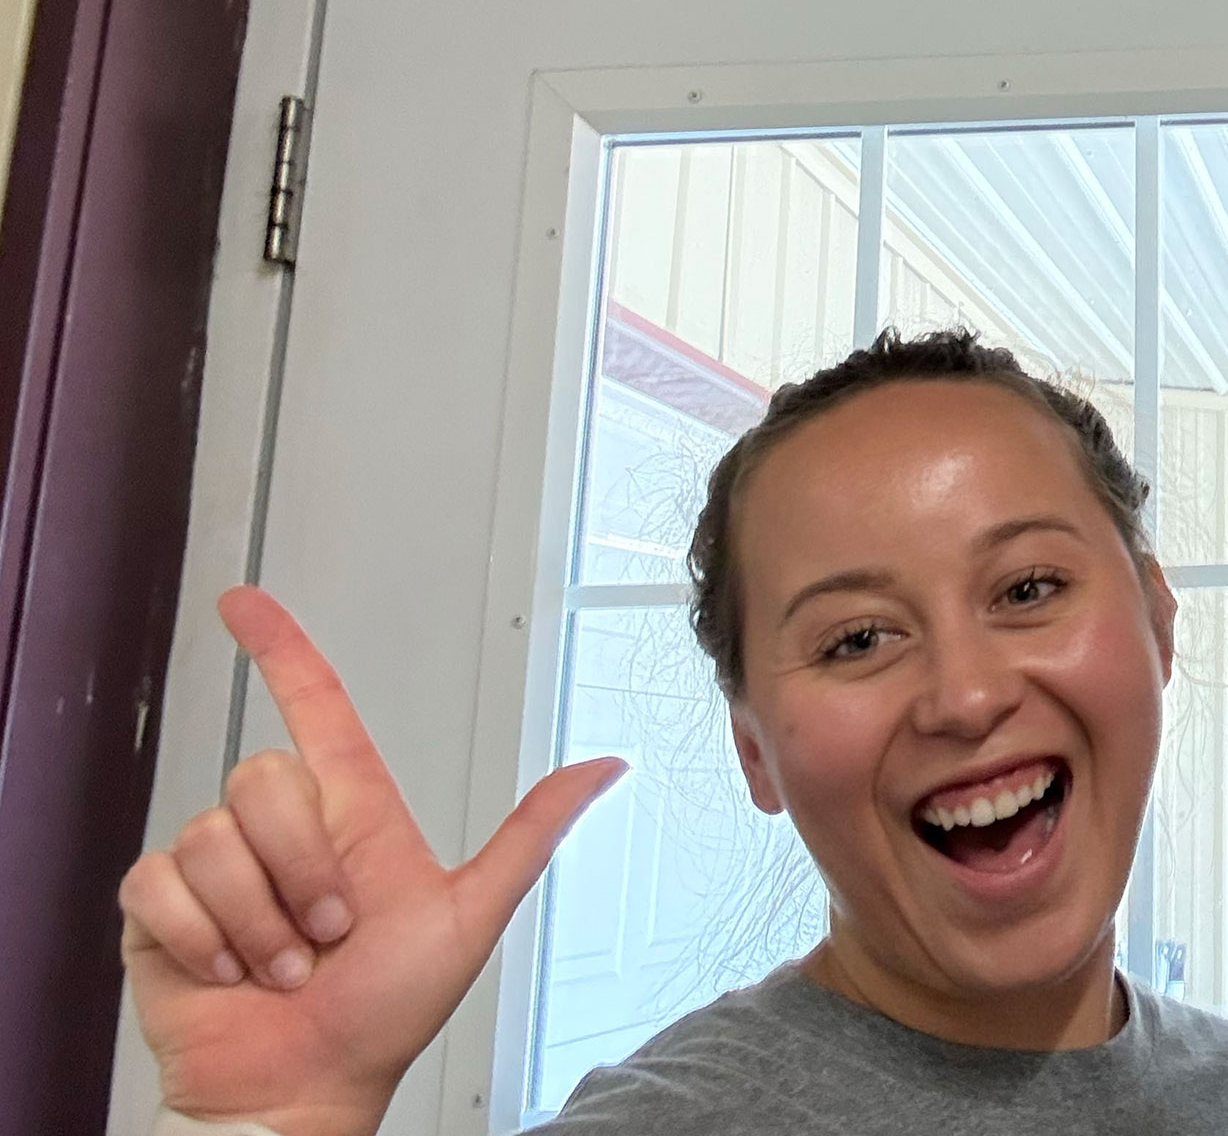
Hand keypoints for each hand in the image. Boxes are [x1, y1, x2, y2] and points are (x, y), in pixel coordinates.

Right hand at [119, 587, 625, 1135]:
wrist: (306, 1085)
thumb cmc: (384, 1014)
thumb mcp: (471, 915)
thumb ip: (531, 834)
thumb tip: (604, 766)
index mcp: (351, 817)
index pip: (315, 709)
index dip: (281, 650)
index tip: (244, 604)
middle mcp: (282, 832)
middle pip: (268, 780)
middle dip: (306, 870)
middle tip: (330, 933)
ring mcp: (218, 869)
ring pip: (217, 838)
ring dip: (261, 919)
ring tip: (287, 963)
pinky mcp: (160, 909)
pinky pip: (162, 883)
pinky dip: (204, 939)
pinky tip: (230, 972)